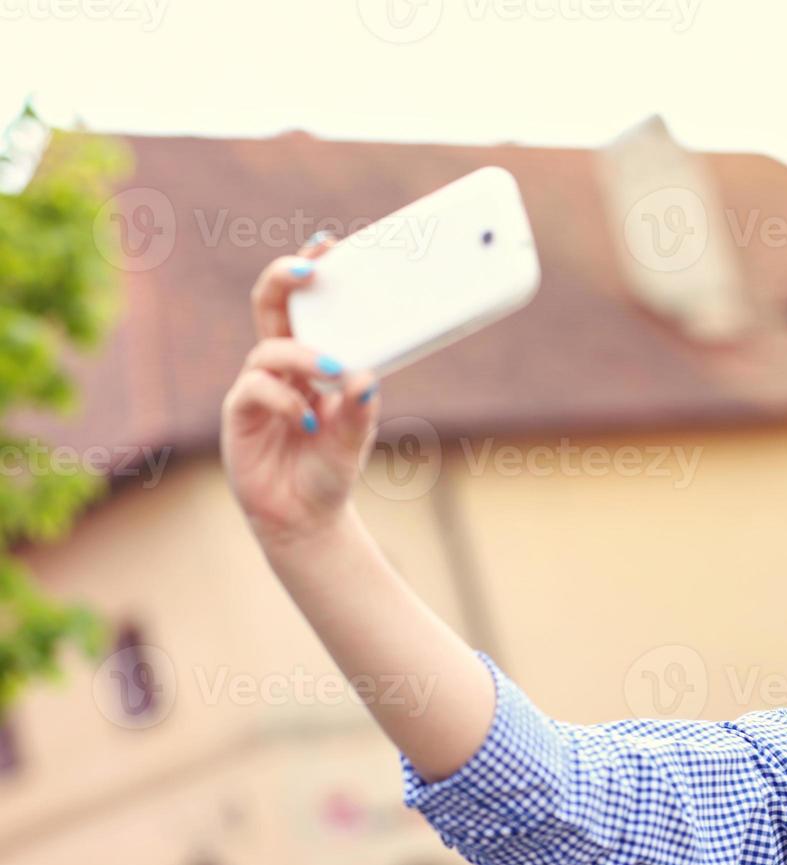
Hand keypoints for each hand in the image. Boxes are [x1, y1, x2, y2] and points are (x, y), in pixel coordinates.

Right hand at [221, 235, 378, 546]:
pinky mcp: (239, 414)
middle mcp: (282, 367)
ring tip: (333, 373)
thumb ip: (361, 408)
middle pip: (271, 307)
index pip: (308, 307)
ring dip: (303, 355)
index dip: (312, 272)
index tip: (329, 244)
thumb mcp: (356, 436)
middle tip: (310, 267)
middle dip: (284, 278)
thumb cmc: (330, 468)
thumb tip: (367, 376)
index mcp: (313, 361)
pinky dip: (284, 399)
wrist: (304, 517)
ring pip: (268, 350)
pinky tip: (308, 421)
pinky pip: (254, 390)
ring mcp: (258, 388)